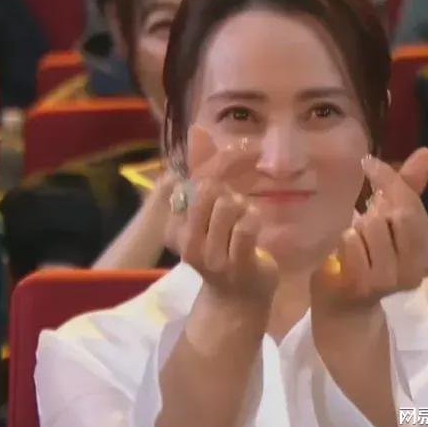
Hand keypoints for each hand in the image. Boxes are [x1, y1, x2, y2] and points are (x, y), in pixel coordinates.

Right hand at [165, 127, 278, 306]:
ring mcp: (211, 257)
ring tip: (243, 220)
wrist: (239, 296)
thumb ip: (202, 175)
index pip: (190, 185)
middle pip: (209, 191)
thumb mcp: (207, 213)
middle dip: (227, 192)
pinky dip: (254, 219)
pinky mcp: (237, 264)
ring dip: (243, 207)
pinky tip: (254, 226)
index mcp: (173, 229)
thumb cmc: (223, 248)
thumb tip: (197, 130)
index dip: (213, 171)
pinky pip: (246, 225)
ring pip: (228, 205)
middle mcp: (186, 243)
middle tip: (235, 207)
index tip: (227, 176)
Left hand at [311, 148, 427, 313]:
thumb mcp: (389, 221)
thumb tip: (425, 153)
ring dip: (357, 225)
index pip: (414, 205)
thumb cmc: (367, 258)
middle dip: (378, 202)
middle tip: (364, 205)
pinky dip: (343, 240)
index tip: (369, 161)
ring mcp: (391, 280)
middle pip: (401, 214)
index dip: (391, 180)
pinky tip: (343, 252)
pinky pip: (351, 243)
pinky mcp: (363, 285)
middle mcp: (417, 269)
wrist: (344, 304)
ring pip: (373, 226)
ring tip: (356, 237)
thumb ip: (407, 188)